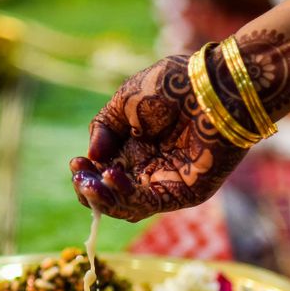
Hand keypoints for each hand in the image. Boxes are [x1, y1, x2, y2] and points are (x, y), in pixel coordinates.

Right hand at [70, 54, 248, 221]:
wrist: (214, 85)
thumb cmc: (173, 85)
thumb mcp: (125, 101)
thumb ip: (103, 128)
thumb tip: (92, 158)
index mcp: (136, 149)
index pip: (105, 175)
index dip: (88, 175)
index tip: (76, 164)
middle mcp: (150, 169)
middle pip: (113, 195)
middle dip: (92, 190)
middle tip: (80, 177)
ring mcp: (168, 183)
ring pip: (129, 206)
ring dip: (106, 198)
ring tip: (91, 183)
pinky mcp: (186, 193)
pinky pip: (150, 203)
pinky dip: (127, 195)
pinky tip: (112, 177)